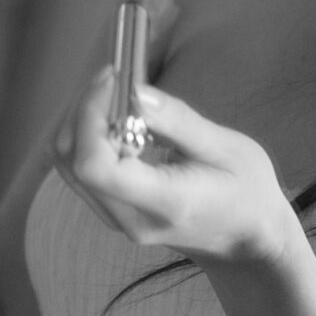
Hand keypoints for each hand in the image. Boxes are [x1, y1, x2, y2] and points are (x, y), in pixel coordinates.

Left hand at [59, 70, 296, 270]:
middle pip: (73, 162)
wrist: (246, 238)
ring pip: (69, 165)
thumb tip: (134, 91)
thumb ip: (176, 120)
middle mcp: (132, 219)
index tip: (112, 79)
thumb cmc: (246, 190)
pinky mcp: (112, 212)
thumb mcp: (226, 147)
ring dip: (83, 120)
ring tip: (119, 94)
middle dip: (85, 110)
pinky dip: (89, 137)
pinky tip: (120, 120)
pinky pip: (80, 171)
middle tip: (115, 78)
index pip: (95, 167)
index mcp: (165, 204)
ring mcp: (117, 221)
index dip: (90, 116)